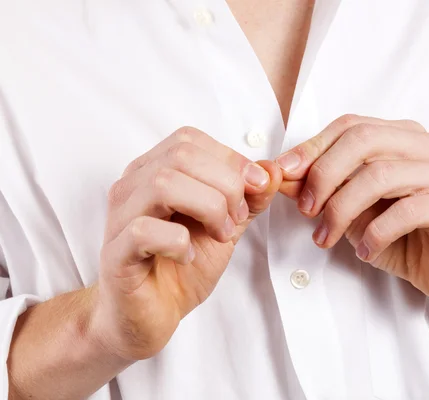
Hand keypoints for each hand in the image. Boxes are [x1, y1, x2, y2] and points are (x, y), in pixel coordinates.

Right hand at [92, 127, 281, 359]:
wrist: (151, 316)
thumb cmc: (182, 267)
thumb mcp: (226, 226)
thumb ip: (248, 197)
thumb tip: (272, 170)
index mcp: (154, 172)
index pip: (190, 139)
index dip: (230, 160)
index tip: (254, 190)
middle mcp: (132, 187)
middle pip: (181, 155)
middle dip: (225, 185)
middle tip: (234, 220)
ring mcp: (119, 219)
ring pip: (163, 184)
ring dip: (207, 209)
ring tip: (218, 236)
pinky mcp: (115, 254)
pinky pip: (145, 231)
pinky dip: (178, 243)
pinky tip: (187, 257)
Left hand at [277, 115, 428, 304]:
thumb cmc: (398, 235)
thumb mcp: (350, 209)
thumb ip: (320, 187)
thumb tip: (280, 172)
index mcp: (402, 136)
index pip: (351, 126)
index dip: (312, 147)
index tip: (283, 174)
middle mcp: (428, 146)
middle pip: (364, 141)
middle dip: (324, 175)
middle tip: (306, 210)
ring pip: (381, 175)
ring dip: (342, 209)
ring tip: (326, 237)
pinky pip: (407, 211)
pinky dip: (375, 234)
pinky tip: (365, 251)